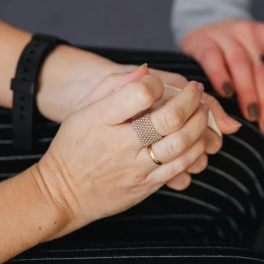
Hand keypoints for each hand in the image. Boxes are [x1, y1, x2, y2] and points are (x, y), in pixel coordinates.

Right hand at [69, 63, 241, 189]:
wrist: (61, 194)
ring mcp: (135, 167)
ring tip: (202, 111)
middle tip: (196, 91)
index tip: (159, 84)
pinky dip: (195, 150)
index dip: (157, 84)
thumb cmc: (73, 146)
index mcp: (101, 119)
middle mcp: (120, 143)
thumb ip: (114, 85)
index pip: (141, 93)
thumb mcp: (82, 109)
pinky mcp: (146, 185)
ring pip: (181, 143)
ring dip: (199, 123)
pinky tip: (196, 138)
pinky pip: (180, 167)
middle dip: (191, 100)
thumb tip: (146, 69)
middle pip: (169, 118)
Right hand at [180, 19, 263, 133]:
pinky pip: (213, 59)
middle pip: (262, 68)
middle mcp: (250, 31)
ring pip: (240, 64)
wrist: (203, 35)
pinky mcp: (202, 41)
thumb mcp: (261, 63)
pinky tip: (226, 94)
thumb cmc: (238, 55)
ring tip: (250, 115)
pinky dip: (220, 77)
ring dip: (247, 93)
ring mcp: (225, 34)